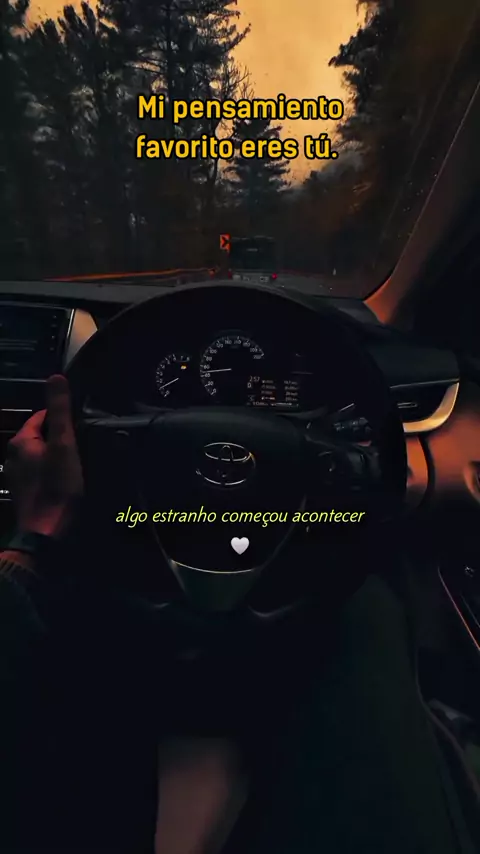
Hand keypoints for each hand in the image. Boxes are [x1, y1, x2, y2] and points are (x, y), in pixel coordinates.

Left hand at [5, 375, 83, 537]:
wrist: (47, 534)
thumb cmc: (57, 487)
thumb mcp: (64, 444)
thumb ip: (60, 411)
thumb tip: (56, 376)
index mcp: (21, 440)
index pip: (43, 416)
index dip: (65, 420)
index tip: (82, 430)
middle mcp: (12, 456)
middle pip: (42, 437)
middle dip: (61, 440)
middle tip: (82, 450)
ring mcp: (16, 477)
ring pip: (41, 457)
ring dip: (57, 459)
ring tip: (77, 468)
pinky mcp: (23, 494)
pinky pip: (40, 475)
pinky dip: (51, 475)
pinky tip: (65, 485)